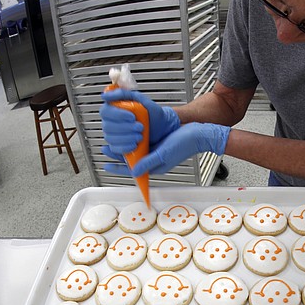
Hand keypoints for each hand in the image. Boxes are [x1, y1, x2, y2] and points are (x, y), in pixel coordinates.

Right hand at [100, 89, 179, 145]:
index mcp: (114, 110)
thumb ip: (124, 93)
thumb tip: (107, 94)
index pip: (105, 112)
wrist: (162, 128)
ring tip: (140, 136)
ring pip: (111, 138)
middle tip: (140, 126)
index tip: (132, 116)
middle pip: (107, 126)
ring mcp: (114, 135)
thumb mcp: (141, 99)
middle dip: (126, 128)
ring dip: (127, 138)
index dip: (118, 115)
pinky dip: (125, 147)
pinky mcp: (118, 146)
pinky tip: (134, 144)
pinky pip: (115, 149)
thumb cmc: (152, 114)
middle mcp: (111, 122)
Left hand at [103, 123, 229, 176]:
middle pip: (132, 161)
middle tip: (106, 150)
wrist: (197, 133)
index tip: (106, 165)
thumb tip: (133, 170)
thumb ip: (148, 163)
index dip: (118, 168)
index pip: (133, 171)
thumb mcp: (163, 154)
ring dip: (125, 148)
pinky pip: (143, 145)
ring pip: (136, 152)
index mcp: (156, 167)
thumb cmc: (185, 145)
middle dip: (119, 156)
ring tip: (114, 143)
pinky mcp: (158, 144)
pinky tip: (128, 135)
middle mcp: (154, 161)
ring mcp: (156, 152)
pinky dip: (134, 141)